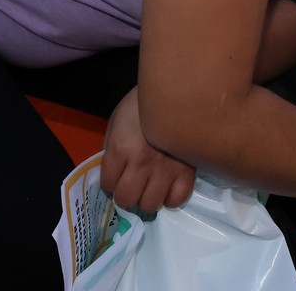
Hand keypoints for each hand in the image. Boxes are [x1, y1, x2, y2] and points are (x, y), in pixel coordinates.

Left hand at [101, 87, 195, 212]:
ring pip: (150, 204)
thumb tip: (113, 172)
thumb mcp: (117, 121)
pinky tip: (169, 187)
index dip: (109, 181)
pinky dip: (171, 197)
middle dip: (126, 194)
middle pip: (127, 199)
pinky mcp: (188, 171)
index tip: (116, 175)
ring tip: (151, 186)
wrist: (179, 91)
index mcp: (121, 148)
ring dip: (147, 198)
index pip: (107, 184)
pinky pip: (177, 199)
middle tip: (132, 184)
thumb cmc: (143, 105)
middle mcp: (142, 162)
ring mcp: (167, 169)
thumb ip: (112, 148)